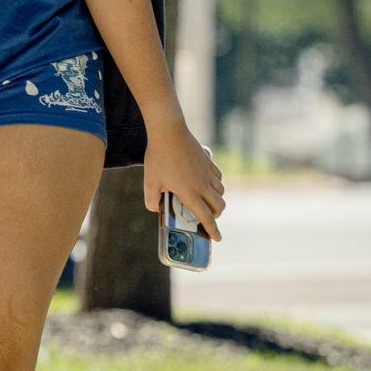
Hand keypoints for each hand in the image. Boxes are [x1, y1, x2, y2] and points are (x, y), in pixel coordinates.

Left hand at [143, 118, 225, 239]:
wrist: (168, 131)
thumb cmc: (158, 157)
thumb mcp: (150, 181)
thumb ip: (151, 199)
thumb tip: (154, 209)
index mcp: (189, 193)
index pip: (205, 217)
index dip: (212, 230)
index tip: (217, 238)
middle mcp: (202, 184)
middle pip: (219, 206)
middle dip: (216, 215)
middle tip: (209, 217)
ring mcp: (207, 172)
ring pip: (221, 191)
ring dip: (217, 199)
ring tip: (206, 200)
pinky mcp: (208, 161)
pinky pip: (218, 177)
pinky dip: (216, 184)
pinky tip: (208, 182)